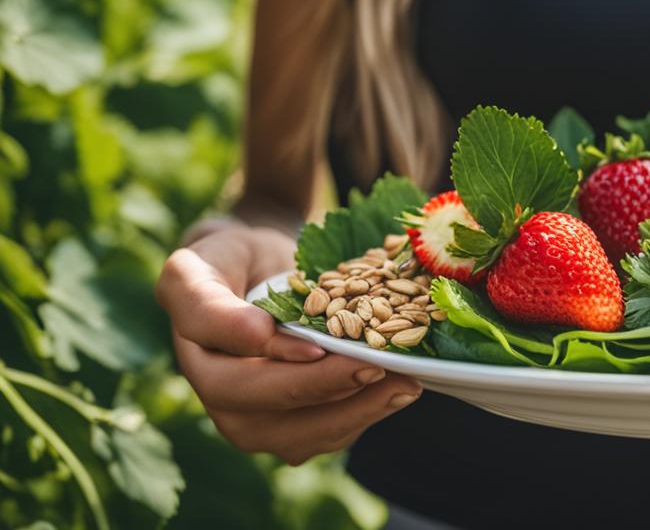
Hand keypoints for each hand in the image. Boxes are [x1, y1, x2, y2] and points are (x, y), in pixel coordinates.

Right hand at [157, 224, 421, 464]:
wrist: (251, 272)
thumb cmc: (227, 260)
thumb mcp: (201, 265)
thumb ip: (211, 304)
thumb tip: (258, 336)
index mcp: (197, 360)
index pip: (232, 381)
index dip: (278, 369)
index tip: (320, 347)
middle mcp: (218, 402)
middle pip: (269, 420)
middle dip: (328, 392)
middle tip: (380, 368)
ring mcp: (253, 420)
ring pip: (300, 438)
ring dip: (355, 413)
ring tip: (403, 385)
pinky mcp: (289, 427)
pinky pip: (325, 435)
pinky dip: (364, 415)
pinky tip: (399, 390)